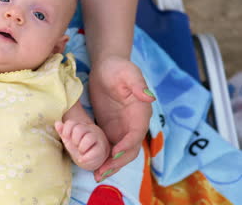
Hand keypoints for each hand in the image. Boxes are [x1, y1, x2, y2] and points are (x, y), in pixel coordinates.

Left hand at [55, 120, 109, 170]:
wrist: (92, 157)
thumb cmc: (79, 147)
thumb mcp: (69, 140)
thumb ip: (63, 131)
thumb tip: (57, 123)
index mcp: (80, 126)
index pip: (71, 123)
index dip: (66, 131)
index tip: (66, 138)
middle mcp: (89, 130)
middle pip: (79, 129)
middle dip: (74, 140)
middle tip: (76, 146)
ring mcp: (97, 138)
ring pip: (89, 138)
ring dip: (81, 148)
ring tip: (81, 152)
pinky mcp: (102, 149)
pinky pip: (95, 151)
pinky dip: (86, 157)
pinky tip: (82, 159)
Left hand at [88, 56, 154, 180]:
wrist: (106, 67)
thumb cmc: (117, 68)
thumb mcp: (127, 72)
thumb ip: (137, 84)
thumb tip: (149, 97)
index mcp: (140, 112)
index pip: (136, 134)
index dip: (127, 145)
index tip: (114, 154)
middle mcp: (133, 124)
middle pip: (130, 149)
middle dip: (117, 162)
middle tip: (102, 172)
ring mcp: (122, 128)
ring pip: (120, 153)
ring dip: (110, 165)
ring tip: (96, 175)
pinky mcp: (111, 129)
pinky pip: (109, 147)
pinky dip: (103, 158)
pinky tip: (92, 166)